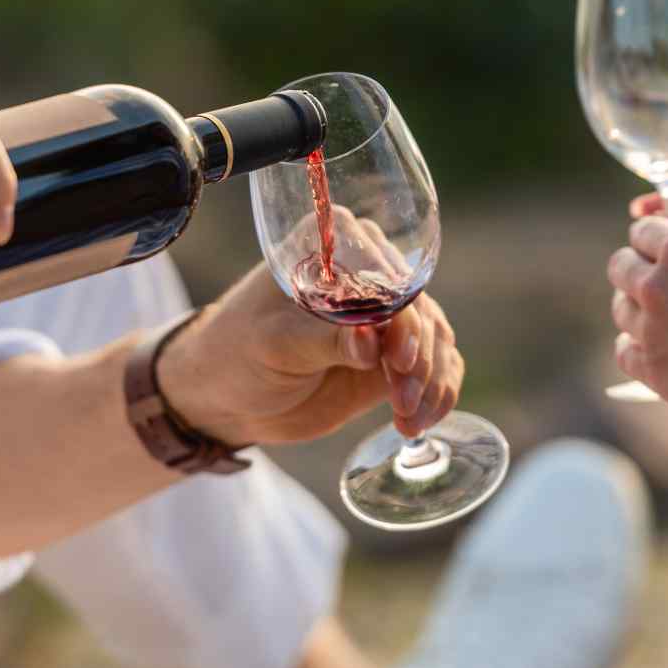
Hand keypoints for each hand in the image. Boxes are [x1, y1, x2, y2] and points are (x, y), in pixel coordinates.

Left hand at [159, 261, 462, 447]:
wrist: (230, 396)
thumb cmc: (238, 354)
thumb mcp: (275, 344)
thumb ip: (325, 339)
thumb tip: (370, 339)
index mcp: (326, 246)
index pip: (382, 272)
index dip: (400, 314)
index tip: (396, 357)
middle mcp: (363, 270)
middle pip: (417, 306)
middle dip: (418, 356)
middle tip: (403, 399)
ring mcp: (383, 313)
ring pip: (434, 337)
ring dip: (430, 380)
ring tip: (408, 418)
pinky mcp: (393, 352)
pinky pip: (437, 364)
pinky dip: (437, 392)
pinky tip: (418, 421)